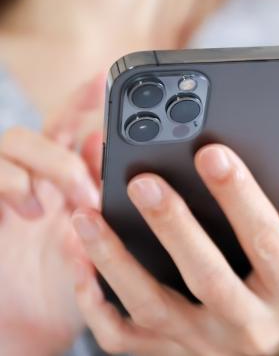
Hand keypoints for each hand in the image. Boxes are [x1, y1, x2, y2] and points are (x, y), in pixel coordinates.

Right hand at [0, 76, 103, 354]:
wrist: (28, 332)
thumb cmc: (72, 290)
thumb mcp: (102, 248)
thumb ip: (111, 213)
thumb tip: (134, 181)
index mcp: (69, 182)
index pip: (76, 130)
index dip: (84, 100)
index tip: (104, 78)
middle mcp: (37, 180)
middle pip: (45, 128)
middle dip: (72, 140)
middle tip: (98, 178)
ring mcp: (9, 192)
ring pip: (14, 141)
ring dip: (47, 163)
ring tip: (71, 201)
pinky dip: (12, 182)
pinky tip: (32, 210)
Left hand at [71, 145, 278, 355]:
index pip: (265, 238)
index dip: (239, 195)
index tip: (212, 153)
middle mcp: (247, 323)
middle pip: (206, 275)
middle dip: (173, 226)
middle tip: (143, 182)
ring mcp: (204, 343)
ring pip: (152, 306)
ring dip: (116, 261)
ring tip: (87, 216)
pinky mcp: (172, 353)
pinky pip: (123, 338)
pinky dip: (96, 303)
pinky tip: (80, 262)